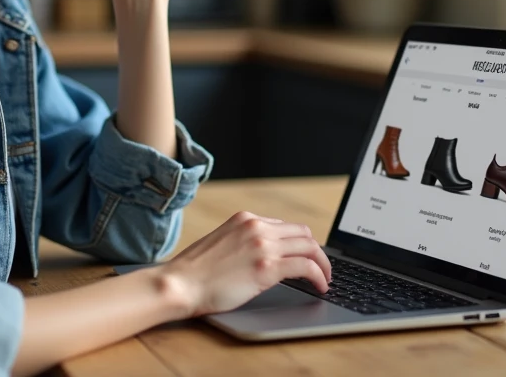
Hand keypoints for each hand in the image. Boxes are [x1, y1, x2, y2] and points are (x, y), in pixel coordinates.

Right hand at [159, 211, 331, 317]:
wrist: (180, 284)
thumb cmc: (195, 272)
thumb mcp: (221, 243)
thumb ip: (244, 242)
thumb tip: (265, 254)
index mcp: (245, 218)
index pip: (285, 226)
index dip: (300, 243)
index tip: (305, 257)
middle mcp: (257, 226)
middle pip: (303, 233)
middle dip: (317, 251)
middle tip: (322, 269)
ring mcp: (263, 245)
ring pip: (310, 247)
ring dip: (323, 264)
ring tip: (326, 279)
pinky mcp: (267, 267)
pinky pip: (306, 267)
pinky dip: (319, 276)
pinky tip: (320, 286)